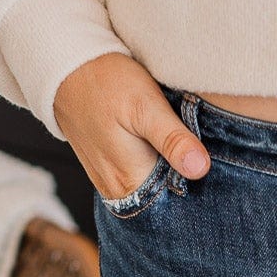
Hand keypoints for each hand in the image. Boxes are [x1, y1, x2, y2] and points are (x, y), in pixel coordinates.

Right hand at [54, 53, 209, 199]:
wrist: (66, 68)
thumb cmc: (106, 82)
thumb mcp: (146, 106)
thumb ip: (173, 140)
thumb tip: (200, 169)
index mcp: (130, 184)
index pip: (177, 207)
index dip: (199, 193)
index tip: (211, 173)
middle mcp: (118, 193)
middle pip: (165, 202)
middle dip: (187, 186)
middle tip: (201, 157)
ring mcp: (110, 184)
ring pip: (153, 192)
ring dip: (171, 176)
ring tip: (183, 153)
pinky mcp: (108, 172)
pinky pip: (140, 181)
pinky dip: (156, 170)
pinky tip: (164, 152)